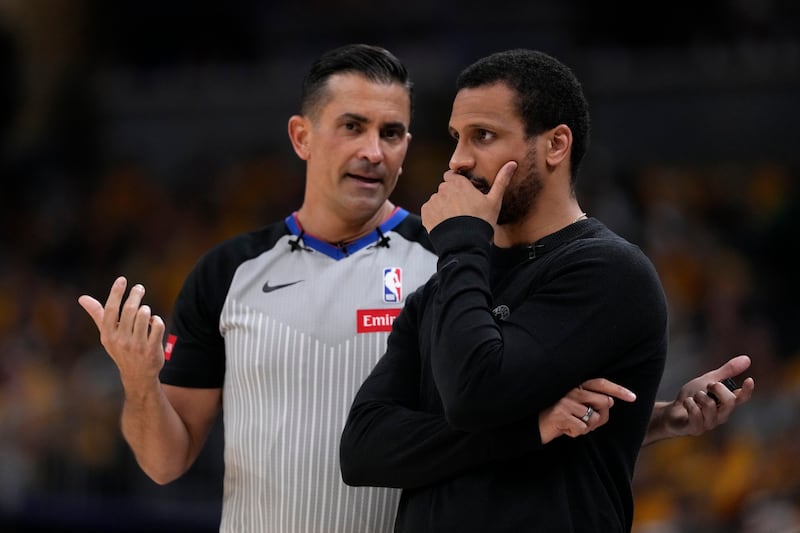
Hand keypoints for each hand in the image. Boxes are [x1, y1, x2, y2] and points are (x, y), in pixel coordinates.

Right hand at [78, 276, 166, 391]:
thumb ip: (98, 315)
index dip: (116, 293)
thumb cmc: (121, 349)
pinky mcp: (152, 350)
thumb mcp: (107, 335)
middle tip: (139, 288)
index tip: (122, 279)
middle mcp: (121, 341)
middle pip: (130, 310)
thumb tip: (82, 298)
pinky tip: (154, 323)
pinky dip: (158, 320)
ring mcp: (137, 346)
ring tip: (145, 312)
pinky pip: (158, 326)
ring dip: (146, 310)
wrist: (137, 375)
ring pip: (145, 316)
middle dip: (135, 295)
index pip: (110, 310)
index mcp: (108, 335)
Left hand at [421, 161, 516, 232]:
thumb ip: (501, 180)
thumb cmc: (481, 222)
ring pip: (437, 200)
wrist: (464, 244)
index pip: (452, 175)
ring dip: (443, 206)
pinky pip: (429, 211)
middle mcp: (443, 189)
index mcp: (458, 183)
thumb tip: (512, 163)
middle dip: (451, 195)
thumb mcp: (494, 201)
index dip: (458, 184)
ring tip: (454, 220)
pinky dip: (435, 216)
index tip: (464, 194)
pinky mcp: (426, 214)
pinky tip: (446, 224)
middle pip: (445, 188)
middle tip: (462, 209)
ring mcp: (433, 201)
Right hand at [539, 378, 636, 443]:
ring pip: (594, 418)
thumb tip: (609, 403)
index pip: (601, 383)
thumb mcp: (574, 406)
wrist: (531, 426)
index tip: (633, 397)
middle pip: (604, 402)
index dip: (618, 390)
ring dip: (586, 427)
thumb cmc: (557, 417)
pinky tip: (564, 429)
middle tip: (586, 422)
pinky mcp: (561, 413)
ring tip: (571, 425)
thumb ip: (591, 401)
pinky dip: (575, 433)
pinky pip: (582, 429)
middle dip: (601, 416)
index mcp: (575, 384)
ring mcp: (565, 400)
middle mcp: (571, 389)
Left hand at [645, 355, 754, 444]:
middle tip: (708, 385)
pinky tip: (686, 403)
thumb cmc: (692, 396)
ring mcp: (709, 424)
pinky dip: (689, 403)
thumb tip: (747, 358)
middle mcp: (721, 416)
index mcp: (726, 404)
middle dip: (717, 388)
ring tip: (694, 397)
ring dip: (699, 396)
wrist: (671, 411)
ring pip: (711, 406)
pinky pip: (696, 414)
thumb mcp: (708, 380)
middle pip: (729, 402)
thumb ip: (726, 372)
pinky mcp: (696, 429)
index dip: (747, 391)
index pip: (741, 399)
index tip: (749, 380)